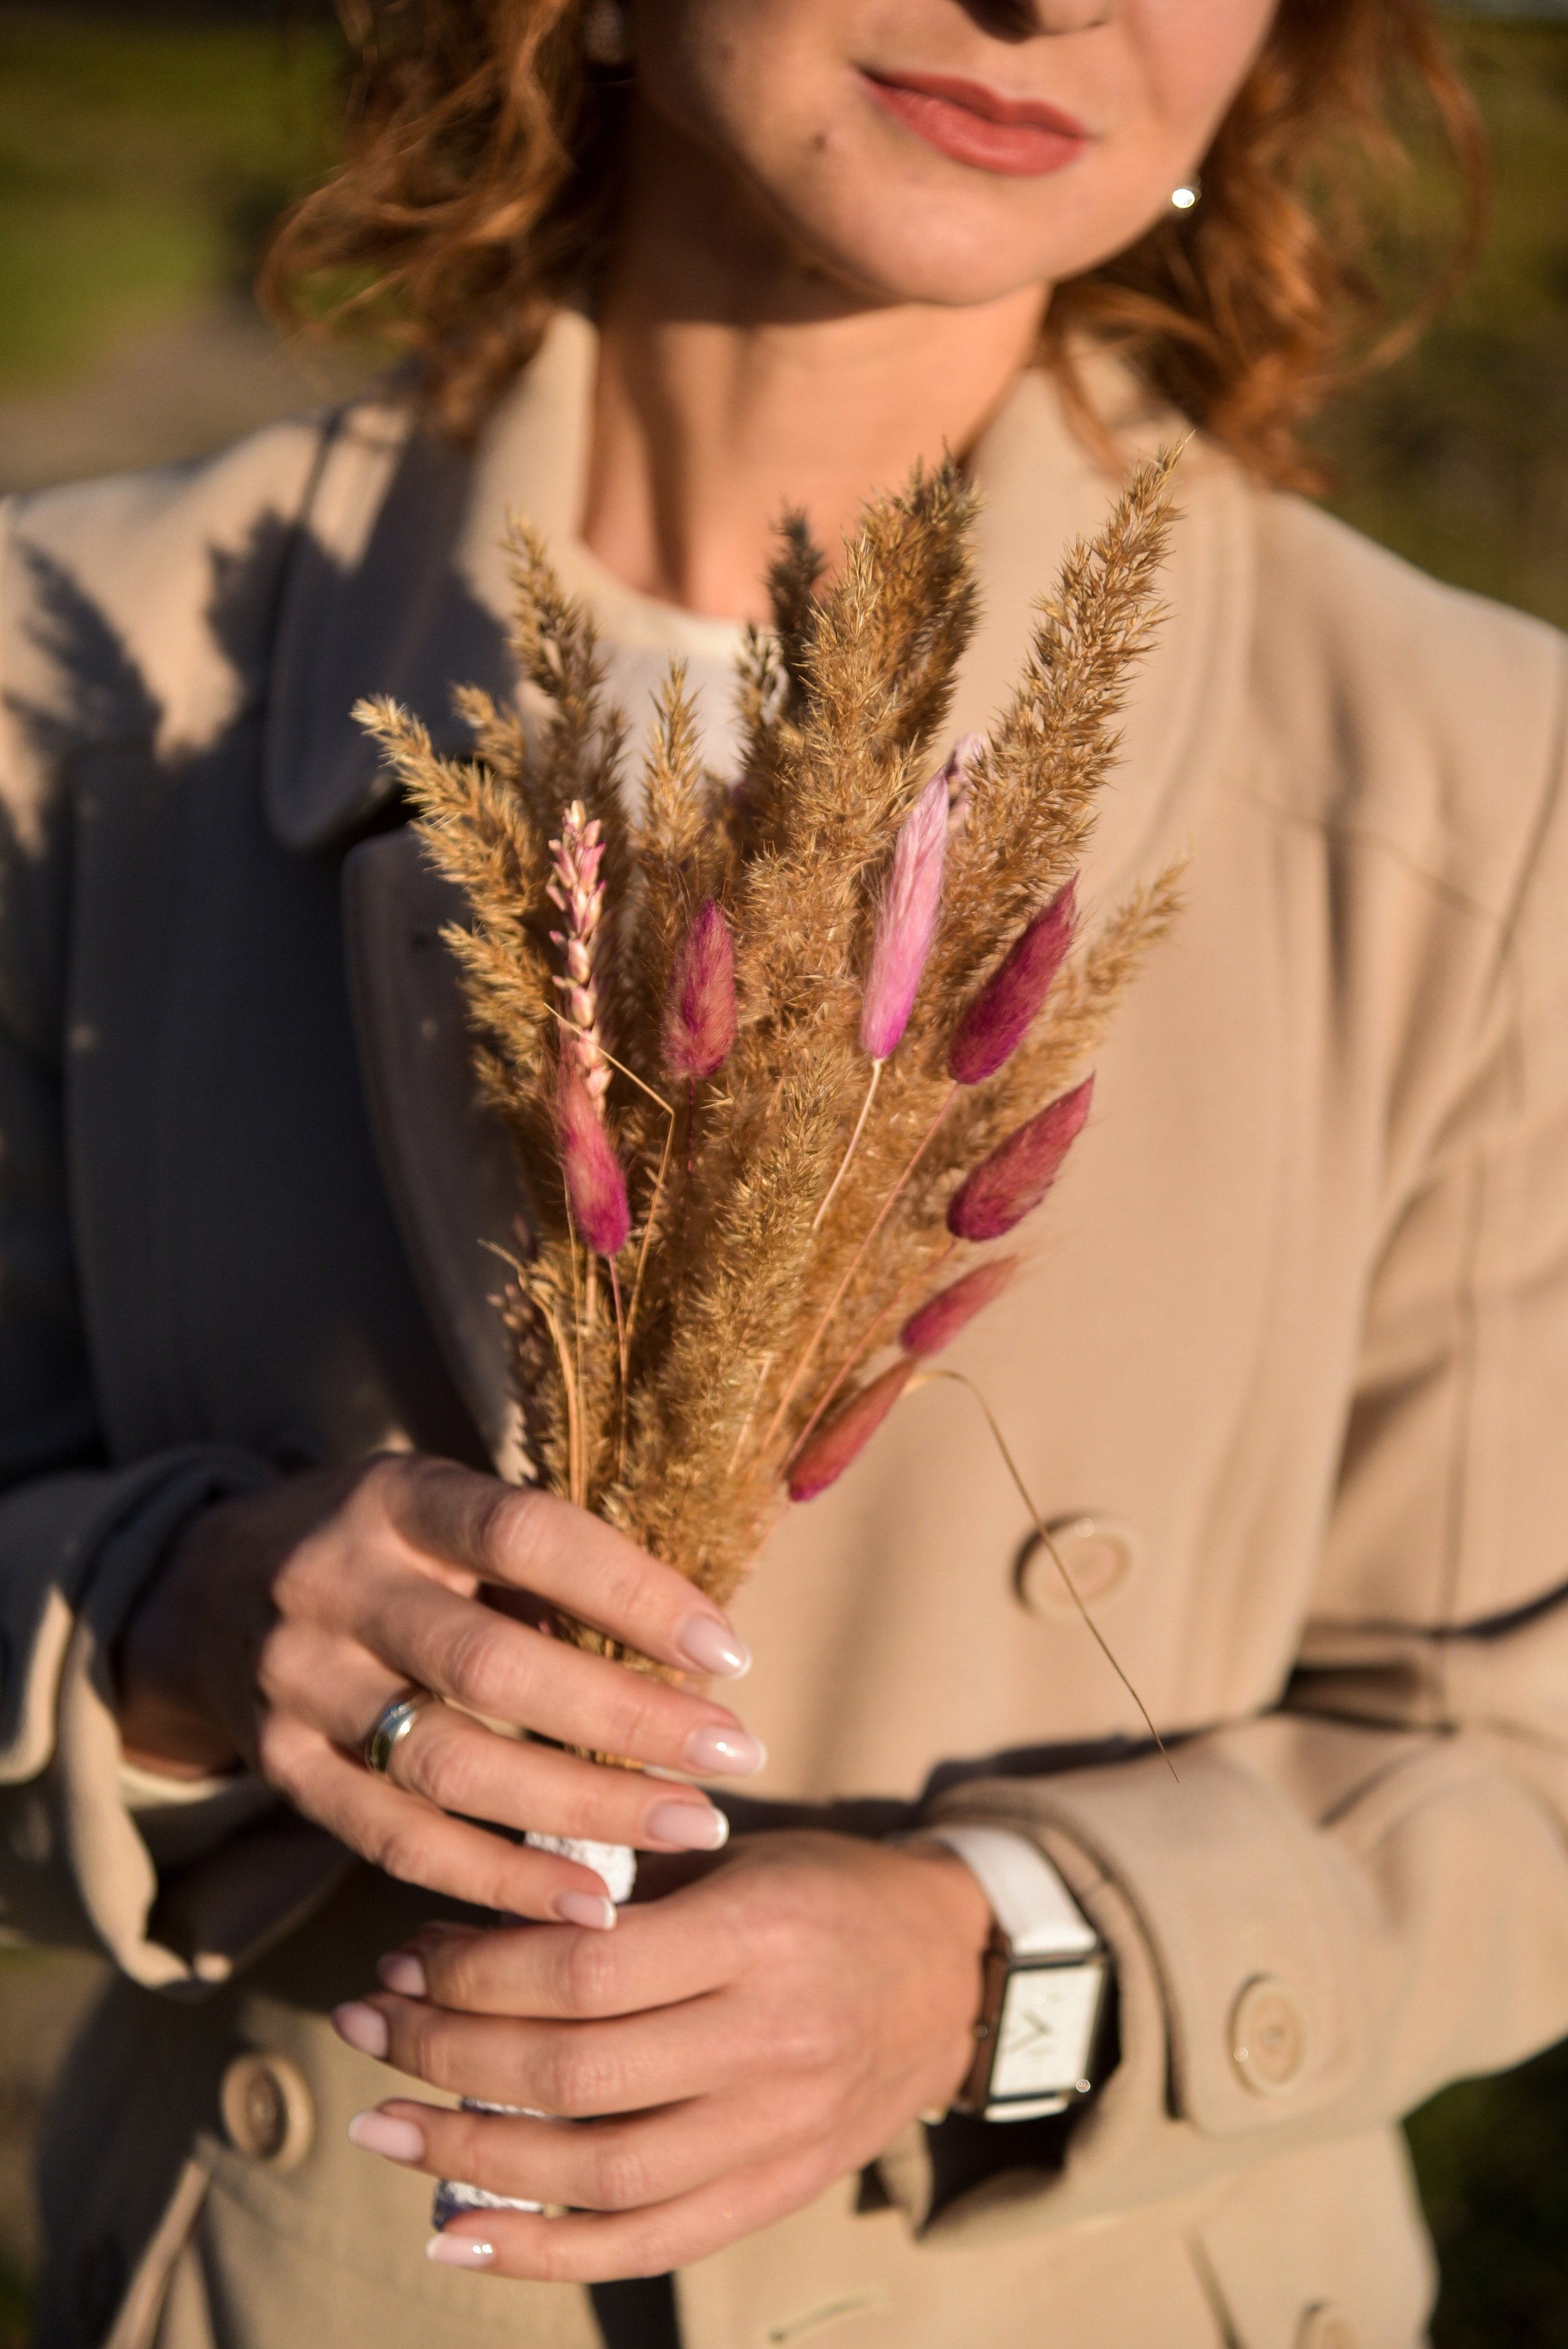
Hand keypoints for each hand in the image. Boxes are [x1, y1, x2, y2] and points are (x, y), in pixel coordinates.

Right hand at [114, 1454, 762, 1923]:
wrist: (209, 1590)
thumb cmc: (389, 1549)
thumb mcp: (448, 1513)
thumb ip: (544, 1572)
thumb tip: (689, 1655)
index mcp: (395, 1498)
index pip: (526, 1537)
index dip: (631, 1592)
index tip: (727, 1653)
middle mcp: (335, 1585)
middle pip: (492, 1665)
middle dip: (627, 1721)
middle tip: (736, 1757)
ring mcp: (299, 1684)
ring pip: (449, 1764)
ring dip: (582, 1808)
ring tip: (689, 1828)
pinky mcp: (284, 1772)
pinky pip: (399, 1841)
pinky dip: (499, 1879)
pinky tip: (589, 1901)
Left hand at [333, 1830, 992, 2277]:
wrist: (955, 1968)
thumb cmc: (823, 1890)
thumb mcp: (735, 1856)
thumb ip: (622, 1891)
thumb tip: (464, 1933)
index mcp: (756, 1934)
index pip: (585, 1970)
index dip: (475, 1970)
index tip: (404, 1955)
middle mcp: (769, 2040)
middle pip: (576, 2071)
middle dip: (446, 2053)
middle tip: (363, 2025)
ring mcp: (777, 2130)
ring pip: (599, 2170)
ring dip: (470, 2159)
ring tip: (384, 2128)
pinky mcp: (778, 2190)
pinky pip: (647, 2242)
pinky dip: (543, 2250)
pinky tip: (460, 2237)